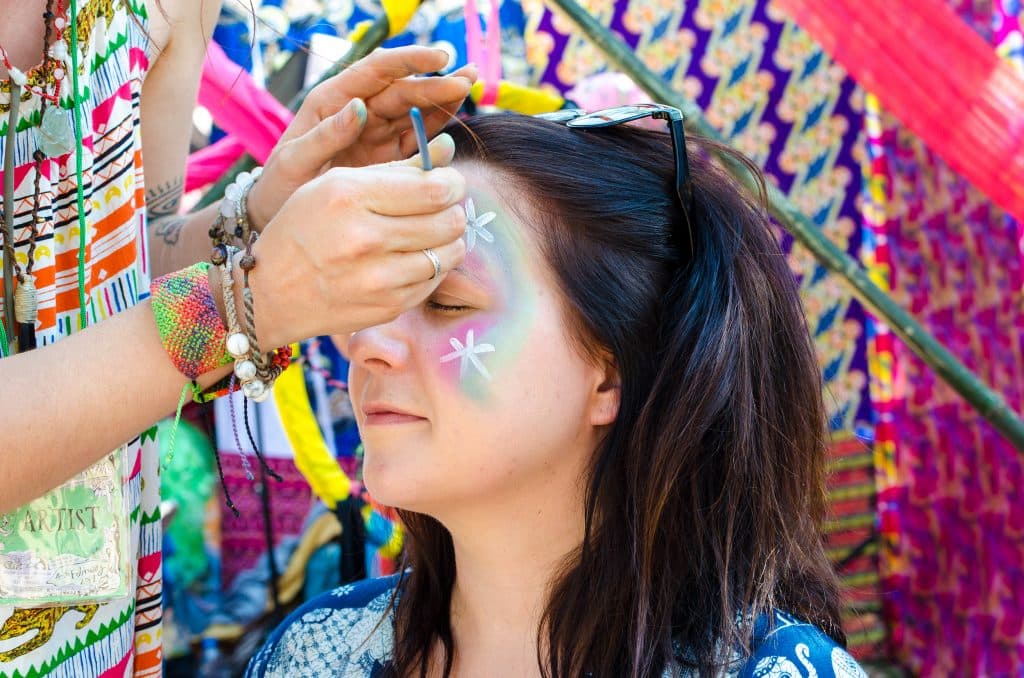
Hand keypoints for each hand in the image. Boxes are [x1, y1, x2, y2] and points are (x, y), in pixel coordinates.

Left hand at [248, 46, 475, 228]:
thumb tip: (359, 108)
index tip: (439, 58)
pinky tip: (459, 118)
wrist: (279, 215)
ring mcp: (375, 135)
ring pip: (415, 111)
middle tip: (467, 79)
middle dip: (435, 83)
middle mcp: (357, 112)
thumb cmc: (279, 186)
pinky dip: (438, 130)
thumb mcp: (294, 162)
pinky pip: (417, 140)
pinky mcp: (387, 158)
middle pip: (402, 91)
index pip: (375, 71)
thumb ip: (325, 136)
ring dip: (442, 99)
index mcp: (332, 101)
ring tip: (471, 86)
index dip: (408, 62)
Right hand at [248, 137, 467, 346]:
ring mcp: (379, 278)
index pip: (433, 189)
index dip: (452, 183)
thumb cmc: (304, 228)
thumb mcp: (335, 184)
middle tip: (444, 208)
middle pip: (449, 221)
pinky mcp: (389, 307)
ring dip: (449, 240)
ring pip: (450, 253)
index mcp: (350, 197)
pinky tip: (414, 258)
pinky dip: (434, 267)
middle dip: (454, 210)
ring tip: (430, 233)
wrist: (270, 292)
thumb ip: (394, 169)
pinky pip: (435, 281)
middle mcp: (365, 238)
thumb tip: (447, 149)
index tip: (450, 183)